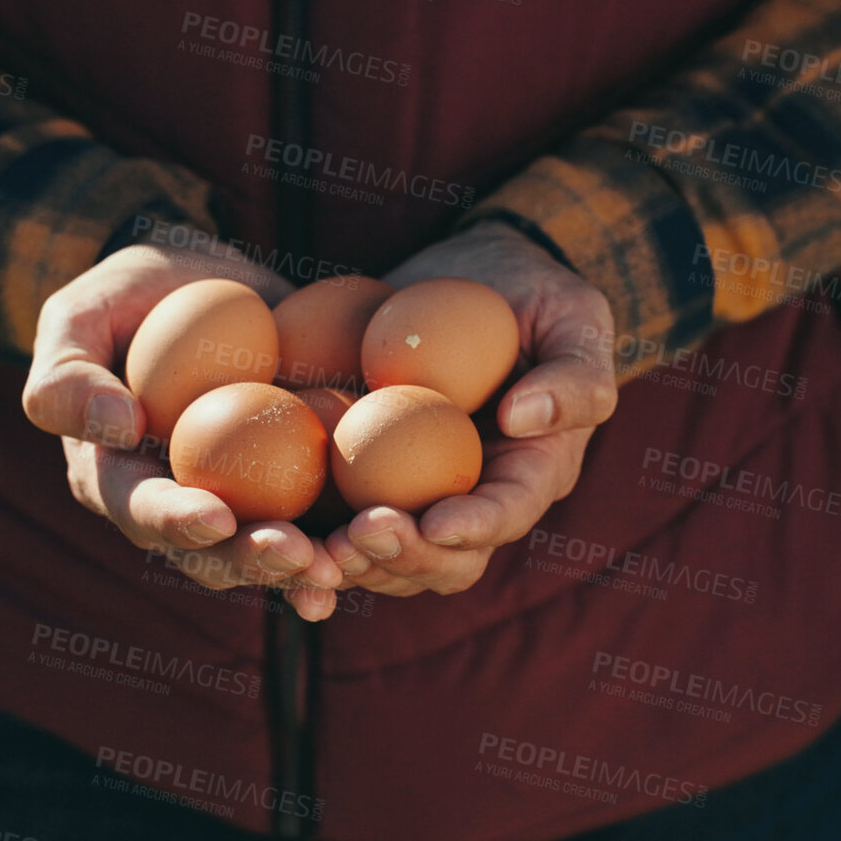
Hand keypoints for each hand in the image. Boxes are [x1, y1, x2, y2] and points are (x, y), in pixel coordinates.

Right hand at [22, 239, 346, 619]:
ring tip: (340, 569)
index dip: (176, 520)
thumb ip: (66, 373)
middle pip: (211, 551)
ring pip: (268, 550)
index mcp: (116, 479)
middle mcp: (178, 506)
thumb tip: (114, 427)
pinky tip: (388, 542)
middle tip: (294, 555)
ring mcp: (239, 502)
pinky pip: (321, 518)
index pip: (141, 508)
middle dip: (253, 562)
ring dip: (305, 566)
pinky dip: (350, 535)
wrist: (197, 285)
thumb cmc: (124, 299)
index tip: (215, 517)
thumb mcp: (78, 316)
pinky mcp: (293, 484)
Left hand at [325, 222, 616, 596]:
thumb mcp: (575, 315)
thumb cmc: (535, 294)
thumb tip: (524, 419)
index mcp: (530, 473)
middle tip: (360, 535)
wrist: (468, 277)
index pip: (507, 513)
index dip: (473, 528)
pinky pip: (331, 518)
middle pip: (443, 560)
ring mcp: (413, 494)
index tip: (435, 523)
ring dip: (348, 562)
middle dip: (402, 559)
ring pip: (384, 558)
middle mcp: (472, 499)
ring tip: (309, 547)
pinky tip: (264, 528)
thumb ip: (574, 373)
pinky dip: (303, 534)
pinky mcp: (359, 477)